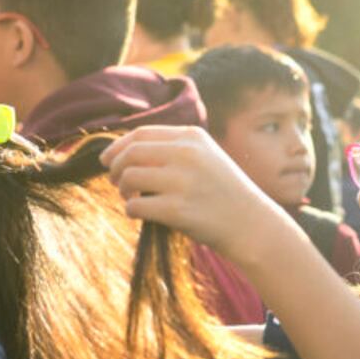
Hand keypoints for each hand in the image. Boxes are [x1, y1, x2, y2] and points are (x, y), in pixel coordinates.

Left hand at [100, 125, 289, 260]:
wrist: (252, 224)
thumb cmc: (223, 192)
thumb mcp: (206, 157)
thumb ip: (172, 149)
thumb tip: (124, 151)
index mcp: (193, 137)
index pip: (141, 134)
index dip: (118, 146)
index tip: (108, 160)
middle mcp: (187, 155)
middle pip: (131, 153)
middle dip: (115, 167)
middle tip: (115, 181)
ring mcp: (183, 182)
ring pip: (129, 177)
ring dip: (122, 189)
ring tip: (130, 197)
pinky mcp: (178, 210)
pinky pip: (135, 205)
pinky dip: (131, 209)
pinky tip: (140, 213)